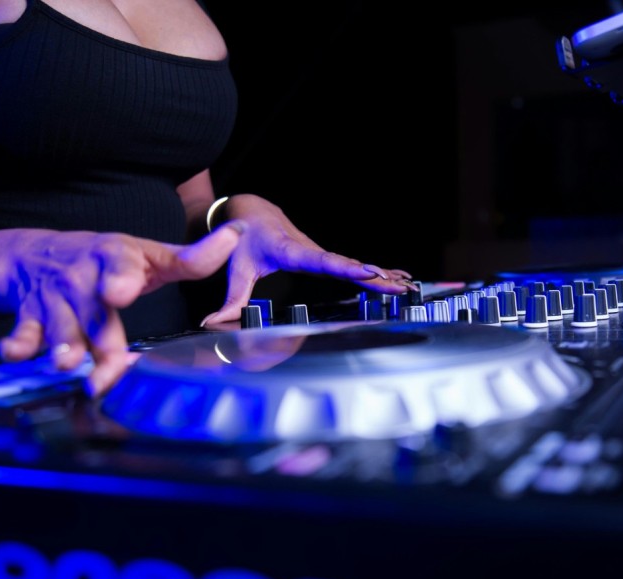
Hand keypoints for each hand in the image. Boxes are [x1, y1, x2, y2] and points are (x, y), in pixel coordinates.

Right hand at [0, 226, 242, 395]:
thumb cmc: (103, 260)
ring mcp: (54, 299)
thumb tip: (236, 235)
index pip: (119, 268)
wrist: (32, 255)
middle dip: (101, 340)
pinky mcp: (30, 316)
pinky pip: (21, 332)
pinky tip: (14, 353)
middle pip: (95, 315)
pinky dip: (17, 344)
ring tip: (66, 362)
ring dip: (62, 345)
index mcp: (113, 259)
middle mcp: (82, 279)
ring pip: (59, 327)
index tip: (119, 293)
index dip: (120, 280)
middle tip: (111, 365)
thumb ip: (192, 257)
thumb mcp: (147, 253)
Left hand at [199, 194, 416, 325]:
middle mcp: (311, 249)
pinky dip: (376, 271)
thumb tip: (213, 322)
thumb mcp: (235, 269)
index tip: (368, 272)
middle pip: (348, 264)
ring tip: (409, 285)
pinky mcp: (323, 256)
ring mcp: (320, 252)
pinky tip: (396, 278)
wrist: (248, 211)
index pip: (322, 260)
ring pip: (355, 264)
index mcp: (291, 250)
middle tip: (402, 286)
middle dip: (376, 276)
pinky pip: (353, 265)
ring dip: (383, 274)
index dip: (346, 268)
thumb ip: (230, 300)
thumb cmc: (242, 239)